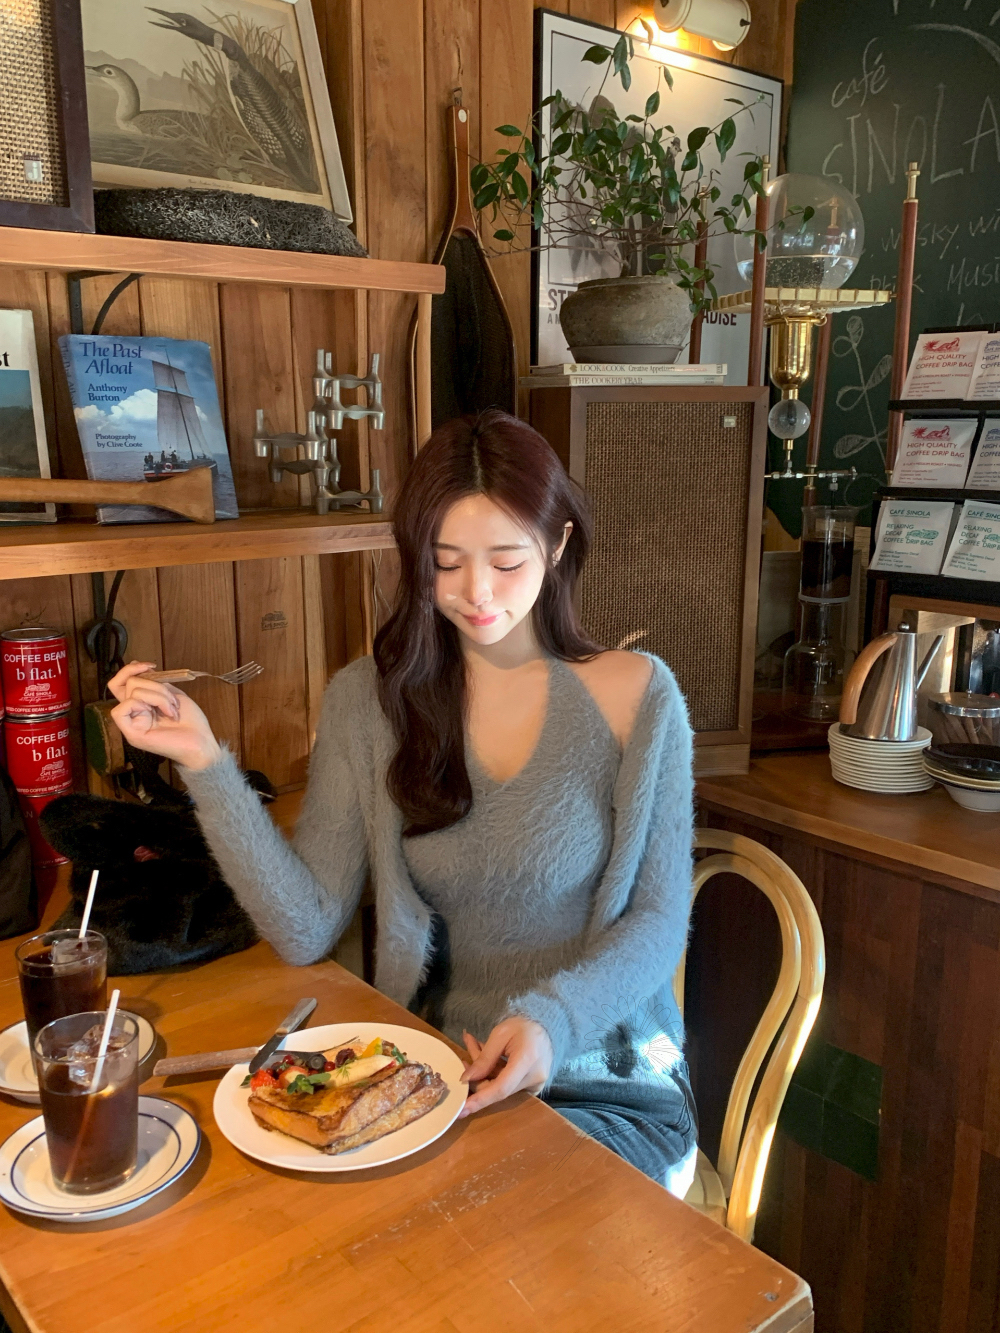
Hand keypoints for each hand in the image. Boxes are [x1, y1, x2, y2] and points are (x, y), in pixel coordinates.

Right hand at [108, 661, 223, 771]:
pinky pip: (122, 709)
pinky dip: (146, 703)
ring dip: (159, 695)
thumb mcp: (172, 695)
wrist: (201, 742)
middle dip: (155, 685)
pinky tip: (163, 714)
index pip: (120, 682)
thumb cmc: (191, 722)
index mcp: (140, 705)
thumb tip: (141, 669)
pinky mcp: (131, 734)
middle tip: (172, 700)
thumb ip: (156, 683)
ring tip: (173, 710)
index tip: (151, 665)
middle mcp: (132, 714)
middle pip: (128, 683)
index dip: (131, 669)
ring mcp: (130, 725)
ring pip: (132, 692)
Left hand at [458, 1017, 552, 1117]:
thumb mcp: (500, 1034)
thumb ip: (484, 1058)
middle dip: (477, 1077)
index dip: (480, 1099)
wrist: (545, 1026)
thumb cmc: (522, 1026)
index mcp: (528, 1060)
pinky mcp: (533, 1087)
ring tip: (474, 1049)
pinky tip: (486, 1057)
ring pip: (500, 1087)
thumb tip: (466, 1080)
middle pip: (498, 1089)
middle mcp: (535, 1077)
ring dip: (484, 1072)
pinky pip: (507, 1086)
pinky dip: (494, 1074)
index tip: (462, 1109)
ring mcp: (536, 1085)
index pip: (501, 1088)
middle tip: (463, 1061)